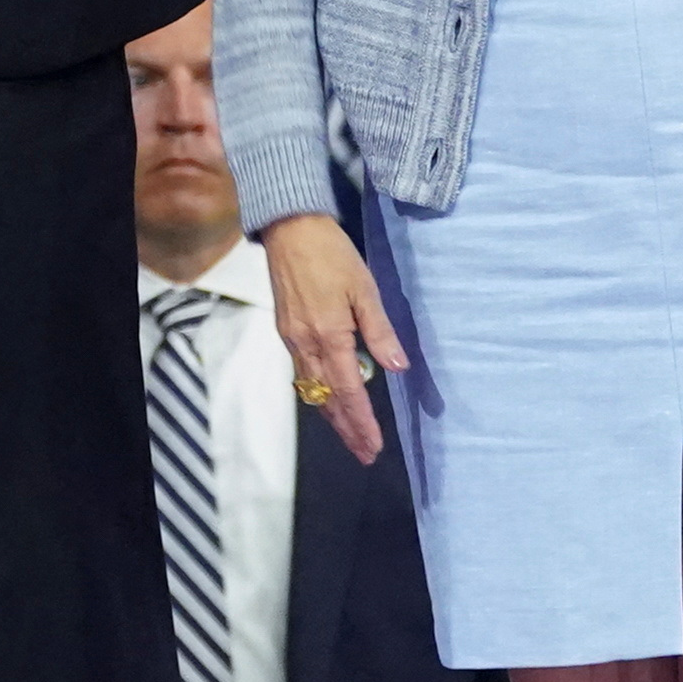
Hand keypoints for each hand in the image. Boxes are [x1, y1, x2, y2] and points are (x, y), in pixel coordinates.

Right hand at [260, 208, 406, 458]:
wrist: (289, 228)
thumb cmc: (332, 254)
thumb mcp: (365, 288)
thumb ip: (380, 330)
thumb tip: (397, 367)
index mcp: (330, 336)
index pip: (350, 391)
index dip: (363, 422)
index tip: (374, 446)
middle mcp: (306, 344)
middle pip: (327, 399)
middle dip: (346, 429)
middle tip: (364, 454)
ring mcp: (292, 338)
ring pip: (312, 389)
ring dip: (331, 415)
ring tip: (349, 435)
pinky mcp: (285, 330)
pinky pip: (302, 373)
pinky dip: (318, 393)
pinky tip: (328, 397)